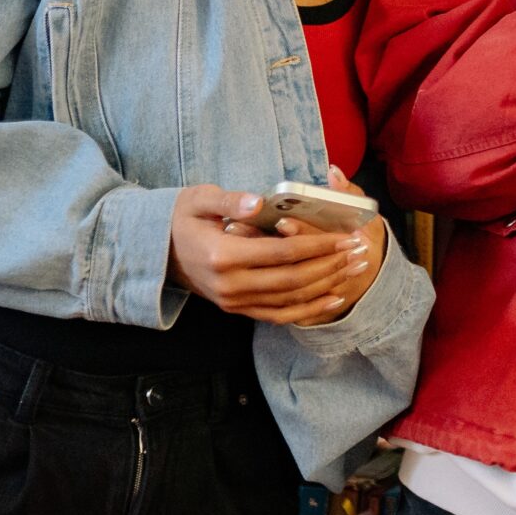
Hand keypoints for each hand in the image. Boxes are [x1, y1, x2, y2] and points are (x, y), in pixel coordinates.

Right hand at [166, 185, 376, 325]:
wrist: (154, 251)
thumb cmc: (181, 218)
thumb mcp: (199, 199)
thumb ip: (231, 201)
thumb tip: (259, 202)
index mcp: (223, 255)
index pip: (282, 253)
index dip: (318, 245)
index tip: (346, 236)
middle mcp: (230, 285)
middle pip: (293, 280)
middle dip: (331, 265)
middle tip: (361, 251)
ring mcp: (233, 302)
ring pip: (290, 300)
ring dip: (327, 286)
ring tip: (355, 268)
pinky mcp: (237, 310)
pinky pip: (278, 315)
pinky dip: (309, 310)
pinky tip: (334, 298)